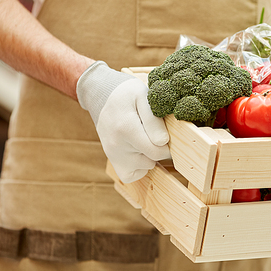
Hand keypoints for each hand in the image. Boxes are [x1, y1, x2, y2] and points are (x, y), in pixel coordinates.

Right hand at [76, 61, 169, 182]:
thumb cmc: (127, 95)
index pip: (157, 150)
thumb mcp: (143, 96)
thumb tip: (163, 142)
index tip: (165, 130)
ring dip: (150, 156)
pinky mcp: (113, 161)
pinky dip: (140, 167)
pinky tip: (139, 150)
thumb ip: (153, 120)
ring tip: (144, 137)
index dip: (168, 142)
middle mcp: (116, 145)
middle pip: (152, 159)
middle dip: (159, 148)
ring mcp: (113, 155)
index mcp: (126, 128)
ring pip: (145, 167)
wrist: (103, 95)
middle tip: (154, 132)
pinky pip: (132, 175)